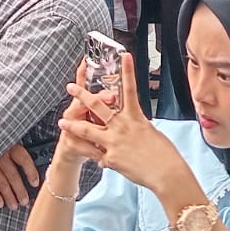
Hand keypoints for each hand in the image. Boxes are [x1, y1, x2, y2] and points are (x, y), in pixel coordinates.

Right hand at [0, 143, 40, 209]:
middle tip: (24, 201)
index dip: (31, 172)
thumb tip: (25, 163)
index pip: (23, 159)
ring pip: (1, 182)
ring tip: (14, 206)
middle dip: (19, 190)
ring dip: (8, 196)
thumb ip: (12, 146)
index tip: (35, 183)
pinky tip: (0, 203)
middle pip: (13, 175)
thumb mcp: (3, 136)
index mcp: (8, 142)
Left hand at [59, 53, 187, 192]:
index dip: (127, 71)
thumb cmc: (165, 154)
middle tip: (70, 87)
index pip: (130, 89)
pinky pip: (100, 157)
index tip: (124, 56)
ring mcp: (114, 142)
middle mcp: (122, 126)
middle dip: (82, 95)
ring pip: (88, 130)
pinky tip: (106, 162)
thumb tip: (130, 125)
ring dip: (73, 126)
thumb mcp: (151, 132)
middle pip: (98, 106)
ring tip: (62, 122)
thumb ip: (136, 125)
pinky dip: (102, 159)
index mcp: (135, 117)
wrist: (166, 174)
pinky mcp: (110, 158)